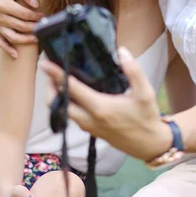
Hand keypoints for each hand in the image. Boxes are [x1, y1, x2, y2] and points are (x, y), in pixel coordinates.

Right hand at [0, 0, 44, 56]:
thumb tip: (36, 4)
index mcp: (2, 4)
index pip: (23, 14)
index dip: (35, 17)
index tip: (44, 17)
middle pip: (19, 26)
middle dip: (33, 28)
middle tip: (44, 28)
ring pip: (12, 36)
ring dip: (25, 40)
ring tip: (37, 40)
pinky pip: (0, 41)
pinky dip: (7, 49)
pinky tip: (16, 55)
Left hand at [41, 47, 172, 161]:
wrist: (150, 145)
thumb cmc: (147, 118)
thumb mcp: (146, 92)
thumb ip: (134, 71)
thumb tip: (122, 51)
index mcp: (100, 108)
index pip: (71, 88)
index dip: (56, 75)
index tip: (45, 64)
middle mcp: (90, 119)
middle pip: (58, 104)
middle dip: (51, 88)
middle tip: (51, 72)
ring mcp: (89, 127)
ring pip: (64, 112)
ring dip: (57, 98)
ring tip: (60, 81)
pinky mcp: (92, 131)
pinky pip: (72, 117)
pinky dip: (67, 105)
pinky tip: (74, 95)